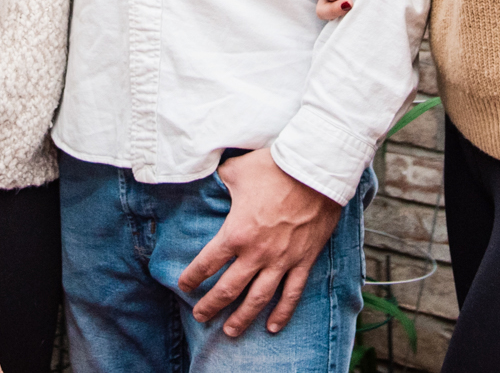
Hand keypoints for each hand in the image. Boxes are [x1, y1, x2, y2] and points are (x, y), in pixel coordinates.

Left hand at [176, 147, 344, 336]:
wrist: (316, 171)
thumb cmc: (275, 167)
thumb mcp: (237, 170)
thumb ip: (220, 179)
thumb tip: (210, 176)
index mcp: (236, 233)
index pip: (207, 263)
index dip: (192, 277)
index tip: (184, 285)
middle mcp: (256, 254)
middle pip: (228, 289)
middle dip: (211, 306)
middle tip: (201, 316)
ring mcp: (282, 261)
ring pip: (258, 299)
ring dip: (242, 318)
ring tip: (230, 331)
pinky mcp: (303, 261)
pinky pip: (291, 294)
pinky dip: (282, 313)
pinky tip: (272, 327)